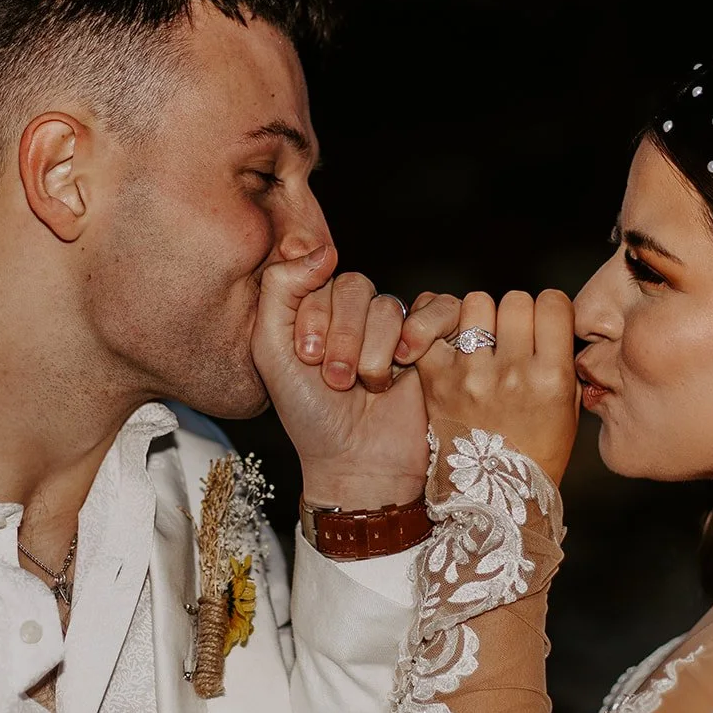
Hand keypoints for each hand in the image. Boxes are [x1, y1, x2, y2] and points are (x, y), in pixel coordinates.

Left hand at [252, 247, 460, 508]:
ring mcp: (398, 326)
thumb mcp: (273, 353)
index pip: (320, 278)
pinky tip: (408, 363)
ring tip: (369, 385)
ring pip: (390, 305)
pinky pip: (439, 307)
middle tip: (337, 379)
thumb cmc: (311, 415)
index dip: (315, 318)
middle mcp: (357, 313)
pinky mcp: (435, 341)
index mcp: (318, 309)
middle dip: (344, 338)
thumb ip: (281, 292)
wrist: (358, 464)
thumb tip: (321, 248)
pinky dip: (422, 332)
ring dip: (376, 352)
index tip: (307, 359)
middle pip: (356, 287)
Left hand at [417, 290, 580, 484]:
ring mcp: (473, 376)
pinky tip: (448, 346)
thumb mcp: (568, 409)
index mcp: (552, 377)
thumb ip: (562, 361)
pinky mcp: (438, 381)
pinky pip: (434, 330)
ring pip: (475, 303)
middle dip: (516, 313)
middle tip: (512, 336)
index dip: (549, 309)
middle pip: (514, 299)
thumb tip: (553, 321)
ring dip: (480, 317)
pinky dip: (439, 332)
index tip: (544, 323)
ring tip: (482, 342)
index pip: (552, 302)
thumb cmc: (537, 455)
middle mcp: (513, 372)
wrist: (495, 500)